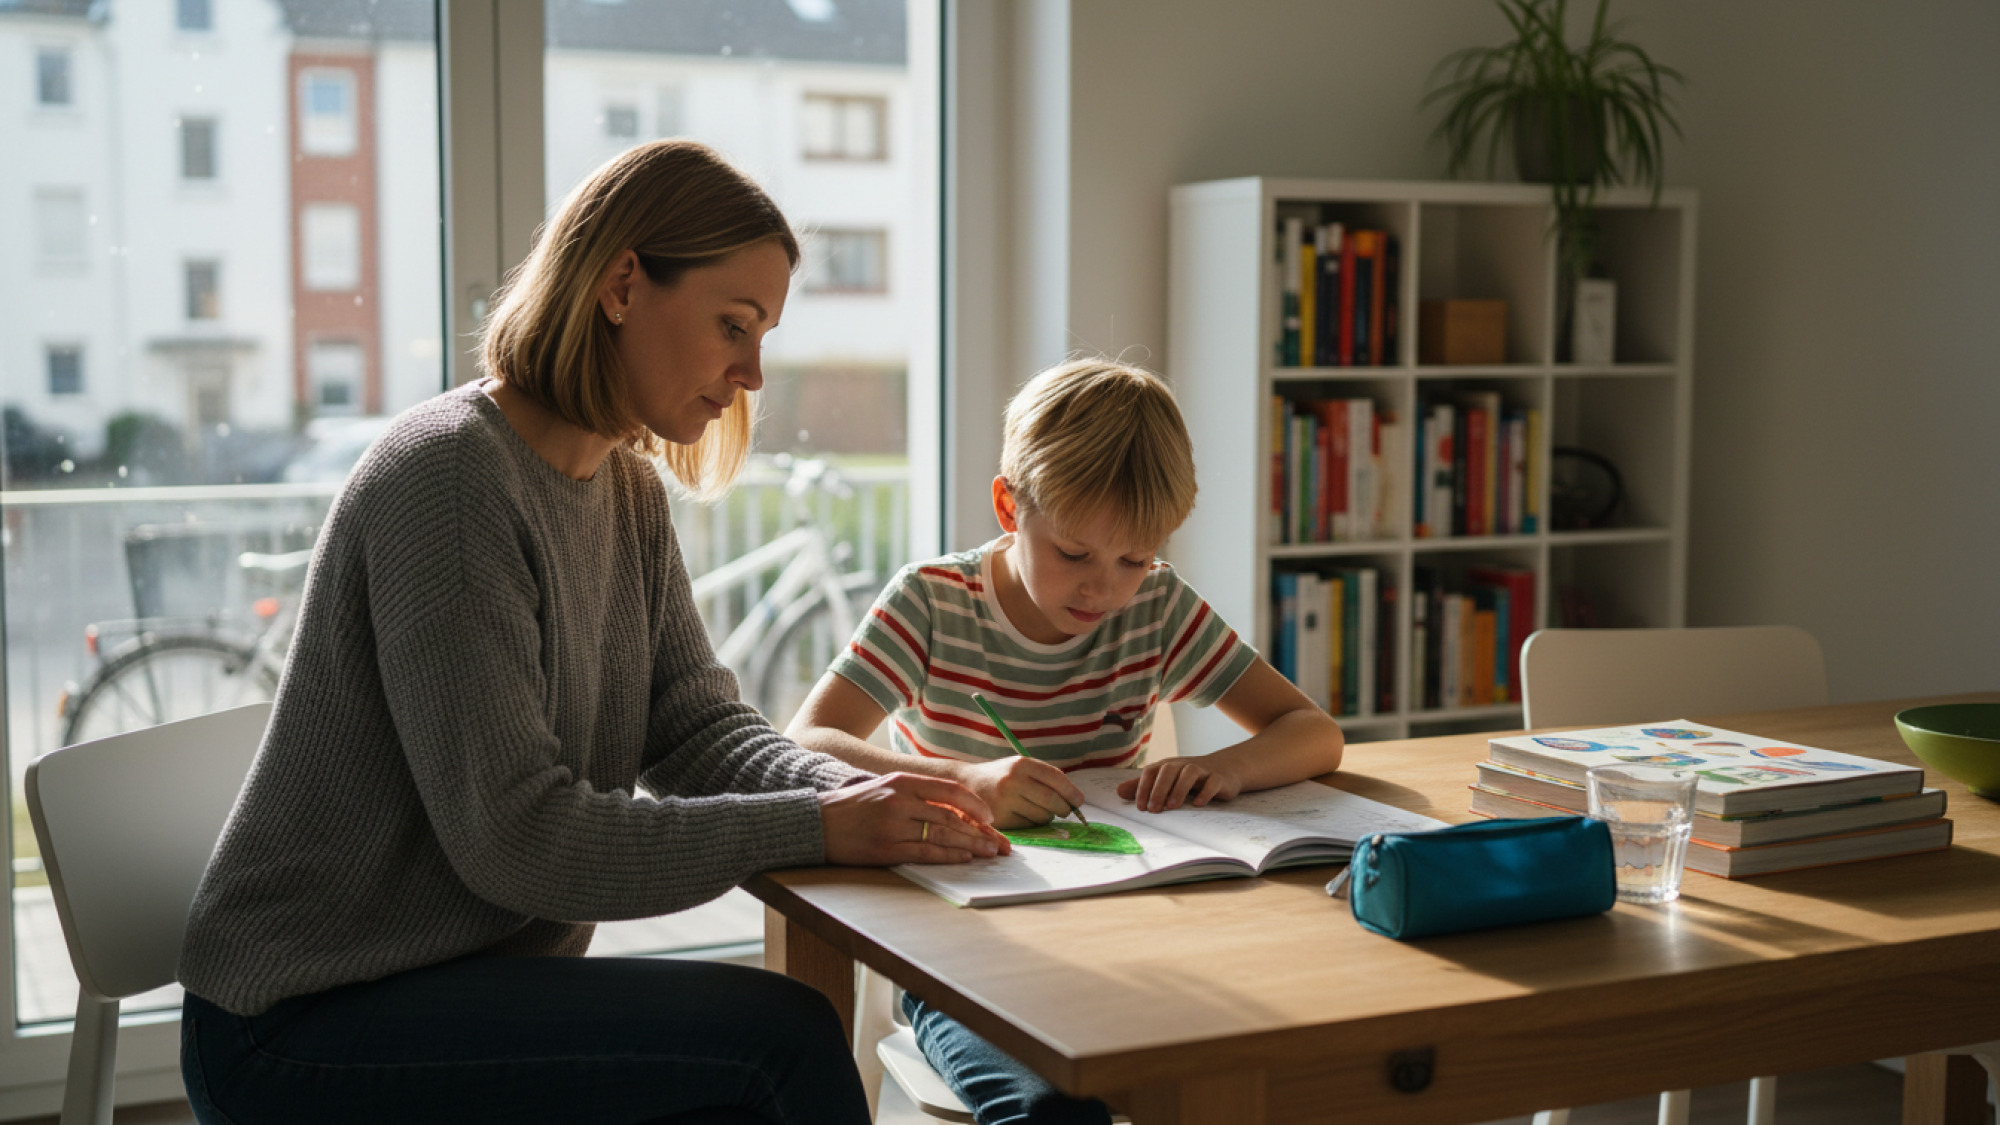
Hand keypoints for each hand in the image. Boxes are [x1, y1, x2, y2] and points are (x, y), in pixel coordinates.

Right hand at [818, 772, 1010, 865]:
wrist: (816, 822)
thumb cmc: (853, 807)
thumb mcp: (885, 788)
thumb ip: (916, 795)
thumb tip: (954, 811)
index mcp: (902, 782)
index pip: (950, 791)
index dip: (975, 805)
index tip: (990, 818)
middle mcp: (900, 801)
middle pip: (951, 816)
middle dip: (980, 831)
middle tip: (1000, 844)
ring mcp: (893, 826)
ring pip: (943, 835)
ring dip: (971, 845)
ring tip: (989, 853)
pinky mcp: (886, 849)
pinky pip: (925, 852)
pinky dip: (948, 856)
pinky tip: (963, 858)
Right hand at [955, 757, 1089, 828]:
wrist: (964, 784)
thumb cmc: (999, 776)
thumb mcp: (1018, 767)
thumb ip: (1044, 777)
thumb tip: (1074, 799)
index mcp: (1021, 764)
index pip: (1056, 778)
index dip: (1071, 792)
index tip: (1079, 801)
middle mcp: (1013, 780)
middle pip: (1052, 800)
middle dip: (1063, 809)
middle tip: (1064, 811)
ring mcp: (1004, 800)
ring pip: (1041, 816)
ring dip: (1046, 817)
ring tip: (1037, 810)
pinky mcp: (999, 818)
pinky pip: (1028, 826)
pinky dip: (1031, 824)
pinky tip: (1022, 815)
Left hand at [1116, 756, 1243, 812]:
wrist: (1225, 769)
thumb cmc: (1189, 777)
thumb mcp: (1165, 779)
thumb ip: (1143, 786)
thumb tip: (1119, 791)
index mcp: (1168, 766)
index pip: (1151, 771)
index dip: (1143, 788)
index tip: (1140, 807)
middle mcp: (1183, 765)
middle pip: (1168, 770)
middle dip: (1159, 789)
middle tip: (1154, 810)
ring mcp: (1203, 770)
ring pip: (1190, 773)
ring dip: (1179, 789)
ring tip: (1172, 806)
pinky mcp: (1219, 778)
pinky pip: (1213, 782)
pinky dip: (1205, 792)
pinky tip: (1198, 804)